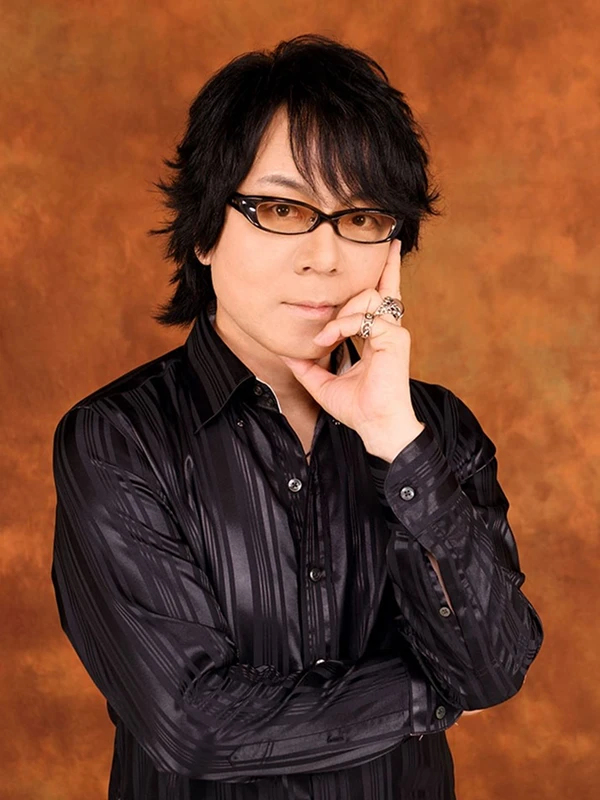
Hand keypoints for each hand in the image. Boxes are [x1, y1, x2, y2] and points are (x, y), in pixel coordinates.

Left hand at [278, 239, 423, 454]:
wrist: (375, 426)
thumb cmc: (358, 409)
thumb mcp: (323, 384)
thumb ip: (308, 367)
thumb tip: (286, 355)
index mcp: (377, 336)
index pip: (380, 298)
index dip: (385, 273)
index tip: (388, 252)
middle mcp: (388, 329)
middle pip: (381, 286)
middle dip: (375, 270)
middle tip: (357, 279)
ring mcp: (394, 332)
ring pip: (369, 297)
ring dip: (342, 312)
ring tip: (325, 336)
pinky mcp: (396, 338)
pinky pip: (366, 318)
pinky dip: (344, 325)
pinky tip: (329, 338)